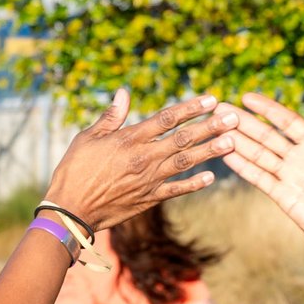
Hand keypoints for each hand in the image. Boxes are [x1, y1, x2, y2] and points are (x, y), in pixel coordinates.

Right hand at [40, 89, 236, 232]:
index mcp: (128, 139)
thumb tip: (124, 93)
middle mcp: (143, 158)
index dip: (190, 108)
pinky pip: (176, 190)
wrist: (70, 210)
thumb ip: (110, 117)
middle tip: (233, 118)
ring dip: (209, 151)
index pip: (166, 119)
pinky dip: (194, 184)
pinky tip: (211, 177)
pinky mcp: (148, 199)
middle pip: (182, 139)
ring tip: (232, 142)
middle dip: (209, 127)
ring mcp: (148, 180)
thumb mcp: (87, 138)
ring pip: (185, 162)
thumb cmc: (74, 170)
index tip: (211, 99)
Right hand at [222, 95, 303, 271]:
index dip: (269, 110)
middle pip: (268, 136)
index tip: (247, 97)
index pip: (289, 123)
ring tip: (217, 128)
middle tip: (221, 109)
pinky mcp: (284, 198)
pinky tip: (226, 154)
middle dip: (245, 122)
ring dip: (239, 142)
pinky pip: (260, 179)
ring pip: (259, 155)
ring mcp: (291, 179)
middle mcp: (302, 160)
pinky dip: (243, 167)